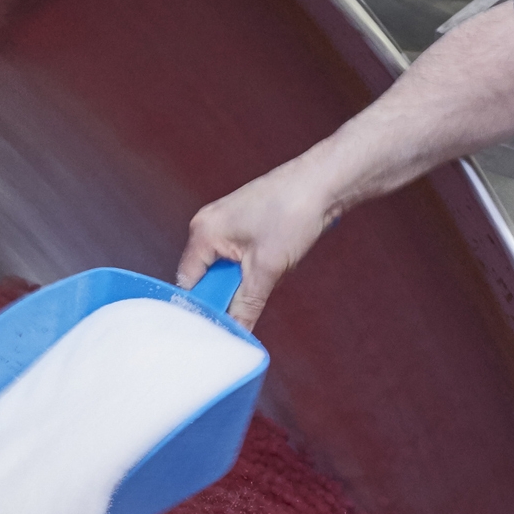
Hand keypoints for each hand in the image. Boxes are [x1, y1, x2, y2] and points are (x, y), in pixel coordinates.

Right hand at [177, 157, 336, 329]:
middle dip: (232, 292)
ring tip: (273, 270)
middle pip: (208, 277)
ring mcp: (227, 224)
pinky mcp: (245, 225)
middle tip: (256, 293)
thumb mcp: (267, 268)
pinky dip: (257, 268)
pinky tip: (278, 262)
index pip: (188, 283)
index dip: (205, 306)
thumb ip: (246, 305)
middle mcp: (209, 226)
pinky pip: (242, 258)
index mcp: (203, 233)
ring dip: (248, 280)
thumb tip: (236, 331)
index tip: (222, 324)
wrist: (324, 182)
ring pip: (228, 270)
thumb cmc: (293, 210)